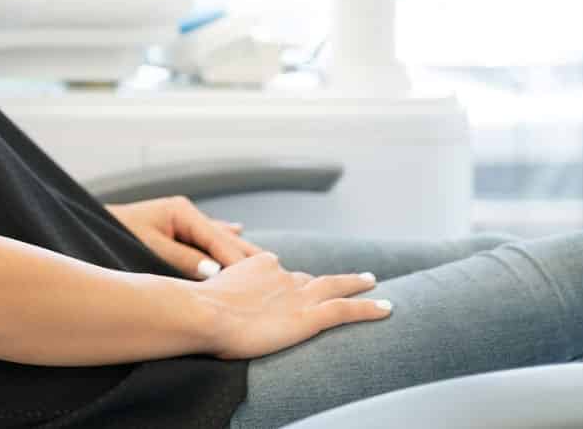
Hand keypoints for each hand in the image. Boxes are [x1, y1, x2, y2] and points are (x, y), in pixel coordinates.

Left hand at [106, 196, 266, 279]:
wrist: (89, 228)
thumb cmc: (116, 234)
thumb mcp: (150, 246)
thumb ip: (182, 258)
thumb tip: (214, 272)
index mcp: (183, 211)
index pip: (219, 238)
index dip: (240, 260)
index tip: (261, 277)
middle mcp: (187, 213)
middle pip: (224, 238)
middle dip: (247, 256)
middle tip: (278, 273)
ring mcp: (183, 221)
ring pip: (218, 241)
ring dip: (237, 254)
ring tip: (267, 266)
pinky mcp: (177, 231)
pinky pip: (207, 239)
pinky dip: (222, 244)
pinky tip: (240, 232)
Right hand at [197, 250, 391, 358]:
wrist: (205, 312)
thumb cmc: (196, 308)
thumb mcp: (206, 293)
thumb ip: (216, 294)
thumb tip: (206, 303)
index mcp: (257, 266)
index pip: (278, 272)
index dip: (287, 281)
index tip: (291, 285)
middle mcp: (280, 275)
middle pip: (311, 277)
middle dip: (331, 278)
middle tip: (354, 277)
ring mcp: (296, 294)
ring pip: (335, 287)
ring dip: (356, 284)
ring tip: (373, 284)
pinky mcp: (308, 316)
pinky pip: (346, 309)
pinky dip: (368, 308)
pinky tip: (386, 309)